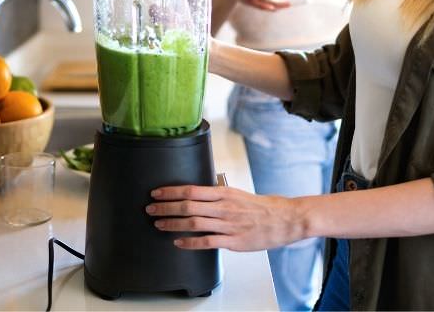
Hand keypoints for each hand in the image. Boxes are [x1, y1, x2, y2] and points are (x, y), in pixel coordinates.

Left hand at [146, 184, 304, 250]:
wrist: (283, 219)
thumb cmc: (260, 207)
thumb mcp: (236, 194)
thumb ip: (217, 195)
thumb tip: (196, 194)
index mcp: (223, 193)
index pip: (191, 190)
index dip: (171, 191)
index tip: (157, 193)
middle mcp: (223, 207)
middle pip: (188, 206)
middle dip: (166, 207)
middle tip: (150, 208)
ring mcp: (228, 225)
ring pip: (194, 223)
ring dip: (173, 223)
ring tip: (159, 224)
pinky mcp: (233, 241)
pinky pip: (207, 242)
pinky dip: (190, 242)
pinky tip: (178, 242)